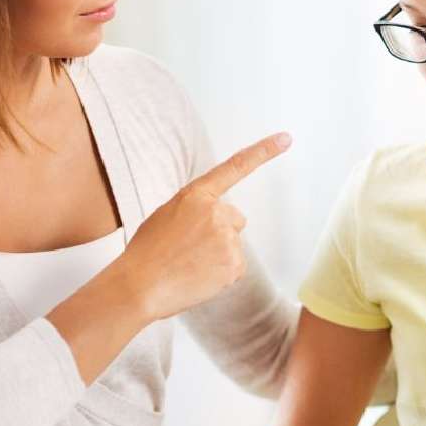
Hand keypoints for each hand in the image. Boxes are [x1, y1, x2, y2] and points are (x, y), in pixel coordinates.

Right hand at [117, 131, 291, 322]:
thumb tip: (212, 219)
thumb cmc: (147, 252)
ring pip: (232, 245)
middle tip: (190, 248)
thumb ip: (195, 209)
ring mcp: (227, 239)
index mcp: (196, 195)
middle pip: (235, 219)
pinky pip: (234, 267)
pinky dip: (220, 274)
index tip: (286, 139)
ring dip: (218, 254)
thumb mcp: (167, 214)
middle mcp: (216, 212)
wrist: (139, 286)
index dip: (263, 151)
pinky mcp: (234, 265)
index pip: (235, 167)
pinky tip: (198, 277)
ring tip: (189, 264)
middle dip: (219, 231)